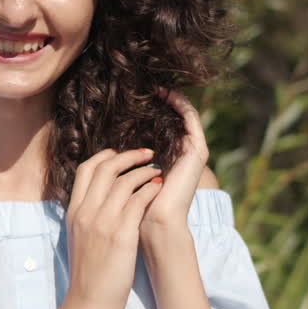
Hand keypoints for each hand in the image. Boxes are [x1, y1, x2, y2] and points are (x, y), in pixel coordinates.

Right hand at [61, 147, 164, 308]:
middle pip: (106, 168)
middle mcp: (86, 212)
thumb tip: (102, 198)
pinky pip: (139, 200)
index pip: (86, 169)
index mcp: (74, 212)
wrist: (88, 303)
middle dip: (129, 156)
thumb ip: (88, 215)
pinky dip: (151, 190)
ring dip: (145, 171)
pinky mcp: (121, 234)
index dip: (105, 156)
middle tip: (148, 154)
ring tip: (158, 173)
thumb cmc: (88, 274)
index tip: (121, 154)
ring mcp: (103, 222)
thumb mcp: (79, 238)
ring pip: (125, 181)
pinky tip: (160, 189)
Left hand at [140, 87, 208, 243]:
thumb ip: (127, 159)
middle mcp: (183, 154)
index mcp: (169, 159)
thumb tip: (109, 145)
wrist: (155, 224)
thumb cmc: (137, 206)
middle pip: (174, 119)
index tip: (135, 97)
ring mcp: (193, 151)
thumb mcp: (129, 175)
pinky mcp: (197, 151)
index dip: (152, 111)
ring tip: (156, 84)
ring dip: (172, 98)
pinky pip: (191, 119)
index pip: (162, 128)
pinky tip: (166, 94)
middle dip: (162, 101)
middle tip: (147, 84)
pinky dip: (180, 104)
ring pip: (184, 115)